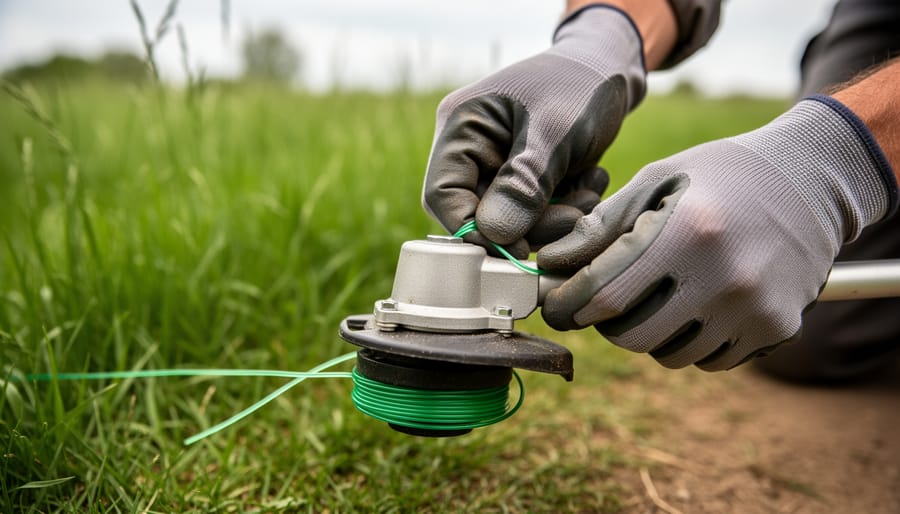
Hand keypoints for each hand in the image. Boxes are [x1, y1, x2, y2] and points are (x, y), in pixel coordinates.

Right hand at [422, 6, 644, 257]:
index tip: (517, 248)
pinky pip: (535, 213)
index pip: (442, 194)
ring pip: (511, 220)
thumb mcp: (555, 131)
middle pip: (480, 214)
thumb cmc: (581, 84)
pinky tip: (591, 183)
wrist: (614, 67)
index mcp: (461, 127)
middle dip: (528, 225)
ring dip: (553, 220)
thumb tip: (495, 235)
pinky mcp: (525, 178)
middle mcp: (471, 149)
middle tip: (574, 219)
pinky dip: (565, 209)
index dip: (472, 230)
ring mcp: (497, 165)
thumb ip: (524, 182)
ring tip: (590, 194)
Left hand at [538, 96, 896, 370]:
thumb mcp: (657, 180)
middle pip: (631, 336)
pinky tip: (696, 305)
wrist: (811, 181)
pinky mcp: (777, 328)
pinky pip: (708, 360)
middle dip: (604, 322)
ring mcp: (754, 308)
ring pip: (668, 354)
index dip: (567, 305)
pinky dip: (688, 342)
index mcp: (689, 232)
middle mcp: (724, 276)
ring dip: (648, 333)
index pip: (605, 294)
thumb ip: (601, 226)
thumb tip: (550, 264)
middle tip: (606, 299)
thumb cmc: (720, 175)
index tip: (555, 304)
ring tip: (659, 294)